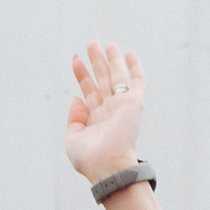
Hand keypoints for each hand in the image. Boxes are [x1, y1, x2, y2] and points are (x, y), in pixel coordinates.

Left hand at [65, 42, 145, 180]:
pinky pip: (136, 81)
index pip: (88, 90)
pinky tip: (129, 53)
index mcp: (96, 118)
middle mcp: (109, 110)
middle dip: (96, 61)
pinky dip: (134, 67)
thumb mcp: (73, 138)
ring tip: (106, 43)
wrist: (108, 166)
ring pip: (117, 76)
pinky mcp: (134, 103)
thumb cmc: (90, 159)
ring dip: (112, 59)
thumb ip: (74, 118)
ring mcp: (122, 105)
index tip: (75, 59)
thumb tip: (76, 99)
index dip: (81, 74)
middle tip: (91, 44)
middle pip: (102, 79)